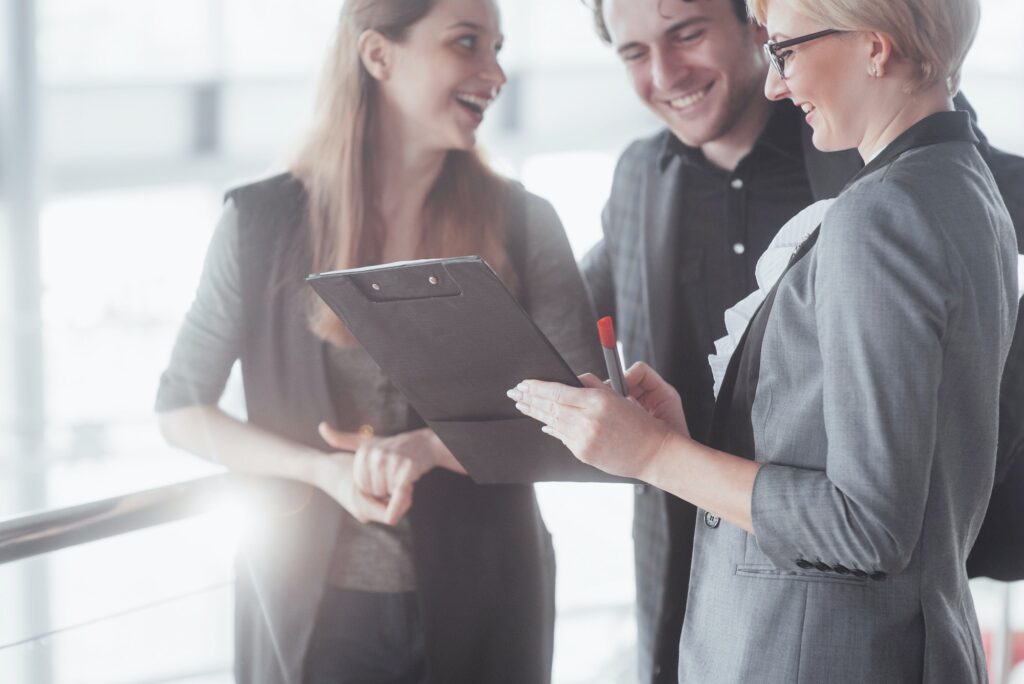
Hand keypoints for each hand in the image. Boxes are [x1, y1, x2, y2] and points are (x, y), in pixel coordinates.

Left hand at [318, 424, 444, 522]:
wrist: (425, 444)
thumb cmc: (394, 446)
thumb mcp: (367, 441)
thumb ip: (342, 439)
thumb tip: (321, 427)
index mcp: (364, 452)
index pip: (361, 486)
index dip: (373, 486)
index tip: (382, 475)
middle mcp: (376, 456)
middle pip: (373, 491)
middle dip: (384, 490)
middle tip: (394, 477)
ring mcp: (391, 463)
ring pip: (386, 494)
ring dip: (395, 493)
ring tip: (403, 477)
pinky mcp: (406, 472)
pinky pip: (398, 494)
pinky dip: (395, 508)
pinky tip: (390, 519)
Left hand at [508, 368, 684, 480]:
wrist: (654, 453)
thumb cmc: (641, 423)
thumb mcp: (618, 397)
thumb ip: (592, 387)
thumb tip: (569, 384)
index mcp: (597, 401)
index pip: (557, 391)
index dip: (537, 387)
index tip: (524, 383)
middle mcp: (587, 420)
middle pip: (550, 406)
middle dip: (529, 399)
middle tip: (514, 393)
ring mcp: (583, 439)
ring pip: (552, 422)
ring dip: (536, 412)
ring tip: (522, 405)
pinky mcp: (583, 453)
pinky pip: (563, 436)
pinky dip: (552, 427)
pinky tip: (543, 422)